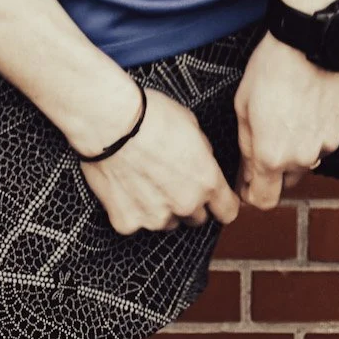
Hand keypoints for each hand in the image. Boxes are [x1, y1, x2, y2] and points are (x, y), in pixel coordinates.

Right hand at [78, 86, 239, 235]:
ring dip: (161, 208)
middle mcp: (185, 205)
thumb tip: (201, 162)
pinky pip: (136, 221)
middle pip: (196, 218)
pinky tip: (124, 185)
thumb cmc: (150, 115)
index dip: (221, 204)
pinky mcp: (127, 222)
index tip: (215, 200)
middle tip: (170, 180)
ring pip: (166, 222)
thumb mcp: (191, 125)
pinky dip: (131, 209)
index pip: (227, 211)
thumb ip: (202, 153)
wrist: (110, 121)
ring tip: (144, 179)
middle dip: (188, 202)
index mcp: (206, 181)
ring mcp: (155, 218)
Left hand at [234, 31, 338, 210]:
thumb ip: (246, 148)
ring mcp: (328, 143)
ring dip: (300, 148)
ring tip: (293, 113)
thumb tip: (247, 174)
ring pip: (310, 159)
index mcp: (271, 157)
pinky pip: (328, 137)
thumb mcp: (242, 107)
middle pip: (288, 180)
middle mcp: (302, 158)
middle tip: (270, 135)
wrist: (309, 39)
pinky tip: (312, 103)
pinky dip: (320, 128)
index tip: (249, 181)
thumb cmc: (270, 69)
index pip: (264, 201)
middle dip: (277, 167)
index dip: (253, 193)